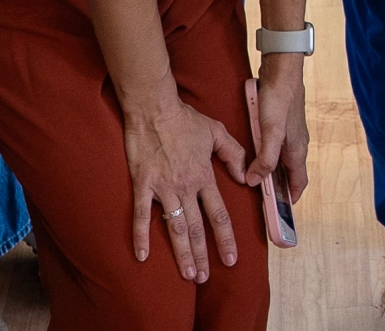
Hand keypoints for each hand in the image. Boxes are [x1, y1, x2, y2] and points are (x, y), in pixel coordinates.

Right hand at [124, 91, 247, 281]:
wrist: (154, 107)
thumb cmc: (185, 118)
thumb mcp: (217, 132)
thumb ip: (234, 153)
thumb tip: (243, 176)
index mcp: (204, 176)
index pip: (219, 214)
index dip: (225, 238)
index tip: (231, 259)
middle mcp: (186, 186)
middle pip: (197, 227)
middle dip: (202, 254)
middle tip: (204, 278)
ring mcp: (163, 187)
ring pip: (174, 226)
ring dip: (181, 252)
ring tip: (187, 273)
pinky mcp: (143, 184)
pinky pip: (141, 215)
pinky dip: (141, 236)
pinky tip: (142, 256)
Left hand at [246, 54, 309, 200]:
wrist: (282, 69)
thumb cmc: (279, 99)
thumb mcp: (271, 132)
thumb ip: (265, 159)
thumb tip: (255, 181)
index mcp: (297, 150)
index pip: (299, 182)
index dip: (291, 198)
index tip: (282, 212)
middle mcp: (297, 144)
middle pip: (290, 173)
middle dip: (280, 187)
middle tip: (265, 199)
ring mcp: (290, 133)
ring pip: (283, 159)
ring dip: (273, 171)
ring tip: (258, 179)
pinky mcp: (282, 122)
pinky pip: (276, 145)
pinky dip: (268, 155)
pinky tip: (256, 151)